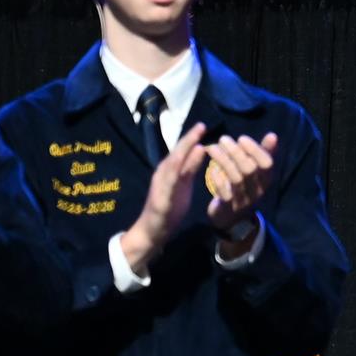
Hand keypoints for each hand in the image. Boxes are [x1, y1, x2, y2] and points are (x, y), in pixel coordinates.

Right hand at [117, 125, 210, 274]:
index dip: (191, 138)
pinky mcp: (161, 201)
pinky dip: (176, 177)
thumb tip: (202, 147)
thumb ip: (191, 166)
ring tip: (195, 142)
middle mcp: (163, 175)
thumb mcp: (184, 183)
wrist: (153, 230)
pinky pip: (169, 188)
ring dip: (182, 154)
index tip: (203, 125)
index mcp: (169, 170)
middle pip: (176, 154)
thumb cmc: (170, 206)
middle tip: (201, 126)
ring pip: (171, 167)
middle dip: (187, 140)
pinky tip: (182, 170)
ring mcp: (161, 187)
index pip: (181, 151)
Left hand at [202, 131, 281, 237]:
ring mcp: (243, 199)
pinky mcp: (228, 206)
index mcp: (266, 179)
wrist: (233, 219)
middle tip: (223, 139)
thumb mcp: (257, 172)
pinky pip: (224, 191)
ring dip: (223, 160)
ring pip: (235, 178)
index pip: (266, 163)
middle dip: (236, 152)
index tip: (241, 138)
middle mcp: (257, 189)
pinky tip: (210, 168)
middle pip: (249, 169)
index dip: (255, 150)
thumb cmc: (245, 188)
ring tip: (212, 147)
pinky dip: (217, 178)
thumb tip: (273, 135)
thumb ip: (263, 154)